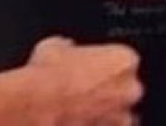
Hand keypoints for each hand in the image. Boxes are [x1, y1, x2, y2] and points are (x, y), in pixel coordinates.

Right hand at [25, 36, 141, 125]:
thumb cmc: (47, 76)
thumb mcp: (54, 46)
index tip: (91, 69)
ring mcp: (121, 120)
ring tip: (76, 113)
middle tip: (84, 93)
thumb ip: (70, 47)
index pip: (124, 61)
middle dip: (108, 93)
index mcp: (124, 59)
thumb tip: (66, 47)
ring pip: (118, 118)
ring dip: (103, 117)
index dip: (105, 66)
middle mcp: (130, 90)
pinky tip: (74, 122)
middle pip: (126, 91)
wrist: (35, 107)